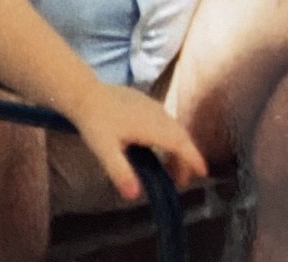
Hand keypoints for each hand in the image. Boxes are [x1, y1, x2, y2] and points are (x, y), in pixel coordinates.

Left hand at [69, 81, 206, 201]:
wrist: (84, 93)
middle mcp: (157, 113)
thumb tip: (135, 195)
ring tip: (170, 167)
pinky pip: (165, 120)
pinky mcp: (144, 101)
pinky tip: (157, 145)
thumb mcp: (105, 150)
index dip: (193, 158)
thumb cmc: (95, 122)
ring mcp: (151, 105)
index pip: (180, 143)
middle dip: (186, 157)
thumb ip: (120, 172)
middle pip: (181, 136)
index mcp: (152, 126)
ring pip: (174, 127)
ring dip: (177, 146)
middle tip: (182, 180)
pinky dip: (169, 135)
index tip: (203, 172)